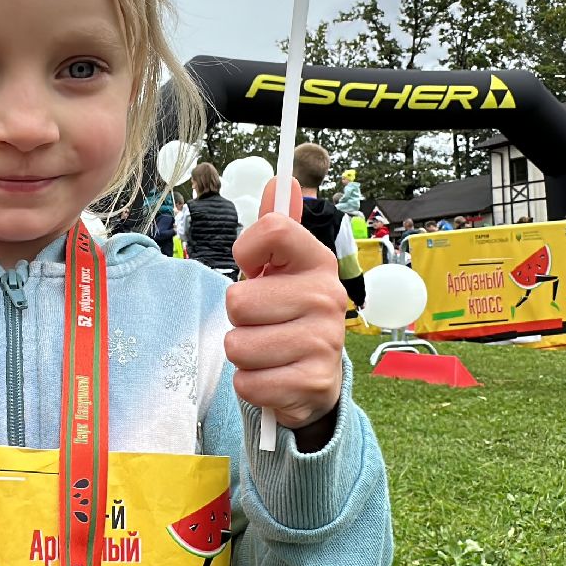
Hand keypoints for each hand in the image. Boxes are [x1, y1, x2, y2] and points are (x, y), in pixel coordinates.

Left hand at [224, 178, 346, 428]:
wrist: (315, 379)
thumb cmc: (287, 315)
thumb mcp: (281, 271)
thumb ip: (277, 229)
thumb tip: (282, 181)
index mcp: (318, 261)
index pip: (272, 230)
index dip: (246, 250)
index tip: (252, 268)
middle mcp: (328, 297)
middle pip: (237, 300)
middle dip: (238, 318)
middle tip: (262, 323)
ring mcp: (324, 342)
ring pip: (237, 345)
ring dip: (242, 353)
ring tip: (267, 351)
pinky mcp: (313, 382)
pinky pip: (247, 382)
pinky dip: (250, 384)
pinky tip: (272, 376)